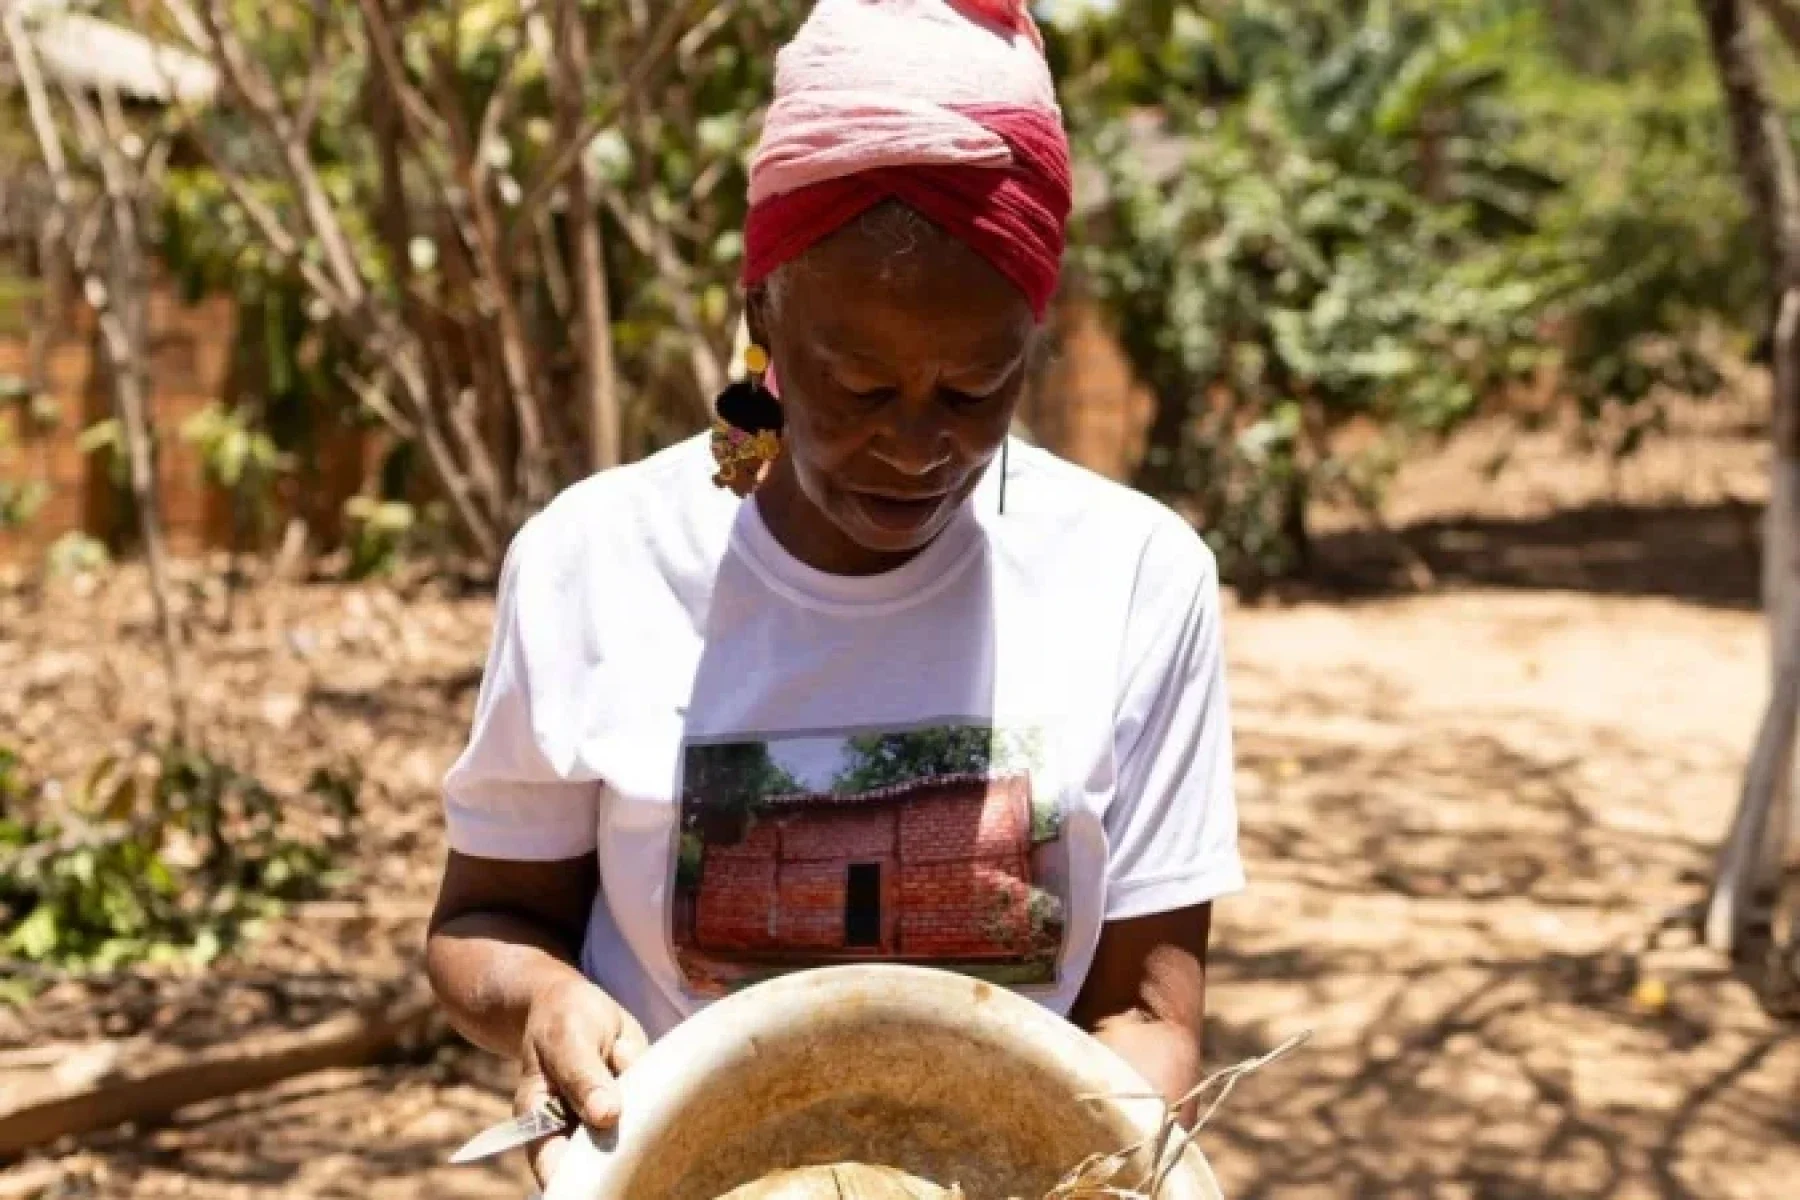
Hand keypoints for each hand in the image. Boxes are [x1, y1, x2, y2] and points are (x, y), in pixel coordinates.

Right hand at [515, 974, 648, 1186]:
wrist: (580, 1003)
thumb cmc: (561, 1021)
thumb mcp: (567, 1040)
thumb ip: (583, 1076)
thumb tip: (605, 1116)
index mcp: (542, 1124)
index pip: (555, 1169)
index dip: (579, 1182)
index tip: (608, 1178)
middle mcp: (577, 1131)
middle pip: (601, 1163)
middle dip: (622, 1152)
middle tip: (628, 1112)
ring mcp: (610, 1122)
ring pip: (635, 1138)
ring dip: (644, 1117)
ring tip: (625, 1063)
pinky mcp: (638, 1107)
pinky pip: (657, 1110)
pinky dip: (659, 1093)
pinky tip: (638, 1060)